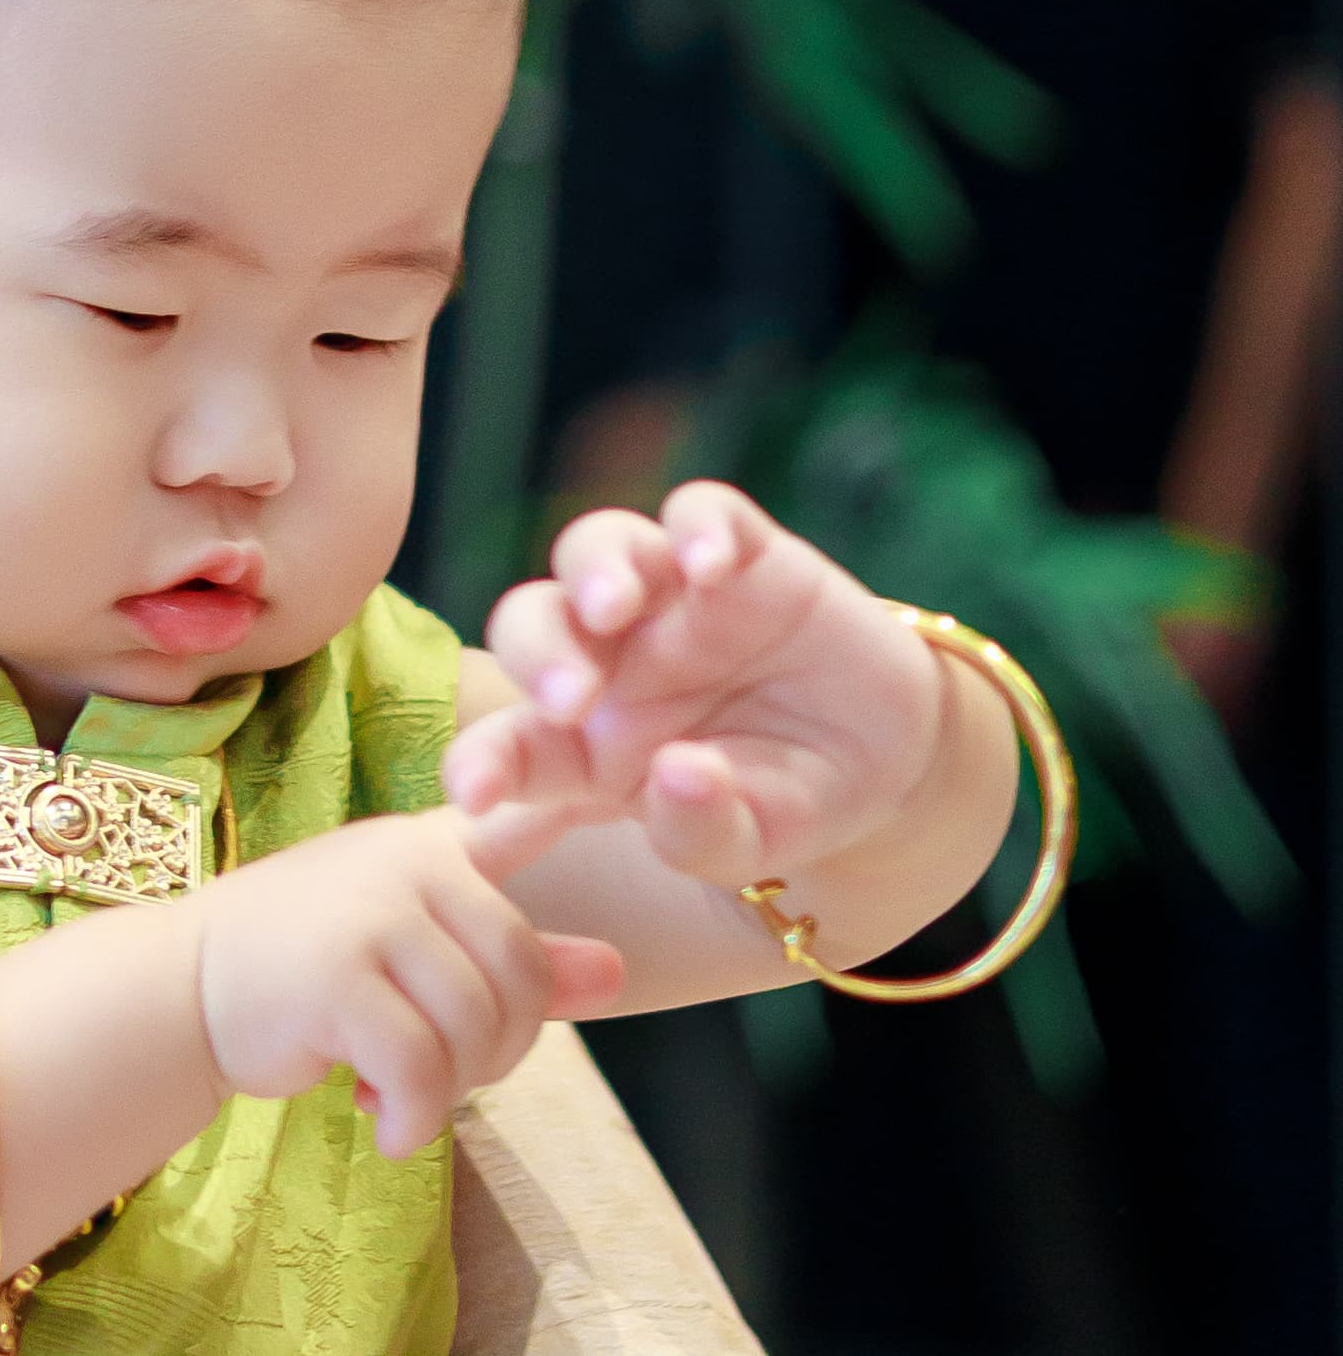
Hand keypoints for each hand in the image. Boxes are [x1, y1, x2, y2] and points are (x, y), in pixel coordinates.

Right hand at [191, 800, 622, 1158]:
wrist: (178, 995)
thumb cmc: (300, 973)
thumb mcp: (414, 957)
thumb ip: (516, 964)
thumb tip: (619, 973)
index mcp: (434, 847)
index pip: (525, 816)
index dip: (579, 804)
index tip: (606, 801)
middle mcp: (409, 865)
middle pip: (521, 973)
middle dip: (502, 1050)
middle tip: (450, 1079)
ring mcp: (372, 914)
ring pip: (475, 1026)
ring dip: (453, 1091)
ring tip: (405, 1102)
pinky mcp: (337, 975)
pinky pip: (422, 1067)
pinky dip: (417, 1117)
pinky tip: (388, 1130)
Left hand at [446, 482, 947, 894]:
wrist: (884, 754)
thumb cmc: (786, 803)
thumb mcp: (749, 842)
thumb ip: (701, 831)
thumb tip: (677, 775)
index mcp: (582, 746)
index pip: (507, 744)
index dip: (480, 762)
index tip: (472, 794)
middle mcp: (609, 659)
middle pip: (532, 622)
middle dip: (537, 654)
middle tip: (571, 700)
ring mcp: (671, 599)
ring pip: (597, 546)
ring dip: (598, 570)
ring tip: (618, 607)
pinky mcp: (744, 556)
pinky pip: (701, 513)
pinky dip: (700, 527)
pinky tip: (713, 566)